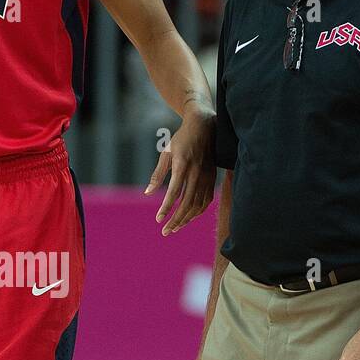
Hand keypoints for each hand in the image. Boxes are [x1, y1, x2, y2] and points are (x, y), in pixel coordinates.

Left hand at [145, 109, 215, 235]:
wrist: (204, 127)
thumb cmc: (181, 140)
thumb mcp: (166, 153)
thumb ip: (157, 175)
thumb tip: (147, 193)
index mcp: (183, 165)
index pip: (174, 192)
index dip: (166, 207)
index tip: (158, 219)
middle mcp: (196, 172)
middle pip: (187, 203)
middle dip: (176, 220)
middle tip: (165, 232)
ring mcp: (206, 176)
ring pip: (198, 205)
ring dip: (186, 219)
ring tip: (174, 228)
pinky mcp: (212, 178)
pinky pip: (206, 201)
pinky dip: (197, 212)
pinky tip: (187, 218)